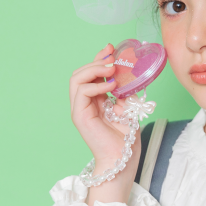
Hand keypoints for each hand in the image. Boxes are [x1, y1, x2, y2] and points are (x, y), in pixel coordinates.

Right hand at [69, 44, 141, 199]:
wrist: (123, 159)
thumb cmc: (126, 138)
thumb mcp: (129, 106)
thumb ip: (125, 91)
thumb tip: (129, 73)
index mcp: (95, 99)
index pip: (91, 73)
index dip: (99, 58)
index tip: (112, 47)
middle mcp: (84, 102)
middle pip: (80, 72)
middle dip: (96, 60)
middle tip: (113, 57)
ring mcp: (80, 109)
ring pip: (76, 79)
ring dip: (95, 69)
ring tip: (112, 69)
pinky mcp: (79, 116)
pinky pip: (81, 92)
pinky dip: (96, 84)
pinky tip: (111, 86)